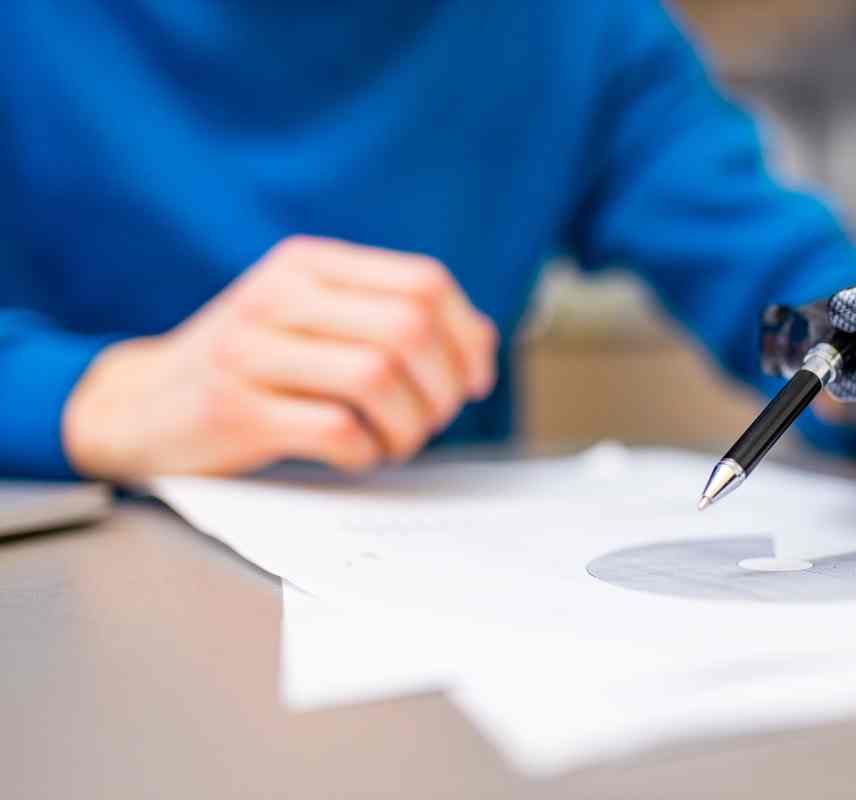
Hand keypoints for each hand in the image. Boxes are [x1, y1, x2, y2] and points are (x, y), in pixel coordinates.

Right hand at [64, 236, 498, 479]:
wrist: (143, 406)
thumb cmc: (253, 366)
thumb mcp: (316, 321)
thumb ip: (393, 319)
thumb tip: (481, 342)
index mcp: (309, 264)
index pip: (424, 282)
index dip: (467, 336)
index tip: (472, 380)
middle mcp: (280, 296)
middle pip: (410, 330)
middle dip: (443, 388)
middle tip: (431, 419)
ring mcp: (252, 352)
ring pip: (379, 379)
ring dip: (409, 425)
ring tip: (395, 441)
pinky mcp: (236, 411)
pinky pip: (337, 430)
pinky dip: (366, 452)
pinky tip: (356, 455)